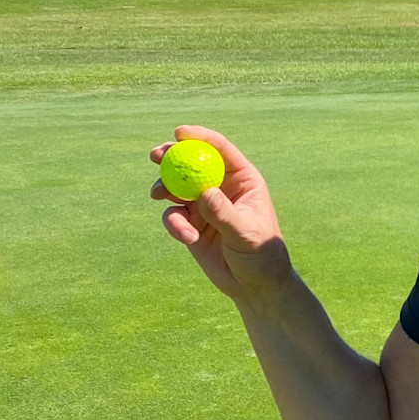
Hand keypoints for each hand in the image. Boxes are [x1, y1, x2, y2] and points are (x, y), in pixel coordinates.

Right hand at [149, 126, 291, 304]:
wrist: (254, 285)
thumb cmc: (262, 255)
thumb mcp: (246, 234)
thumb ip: (224, 214)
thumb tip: (204, 193)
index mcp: (242, 180)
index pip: (220, 150)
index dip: (199, 138)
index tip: (179, 133)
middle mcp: (221, 188)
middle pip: (192, 163)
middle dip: (171, 156)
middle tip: (156, 155)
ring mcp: (203, 205)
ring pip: (176, 187)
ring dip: (164, 187)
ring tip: (158, 194)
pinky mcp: (191, 224)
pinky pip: (173, 215)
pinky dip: (173, 223)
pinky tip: (186, 237)